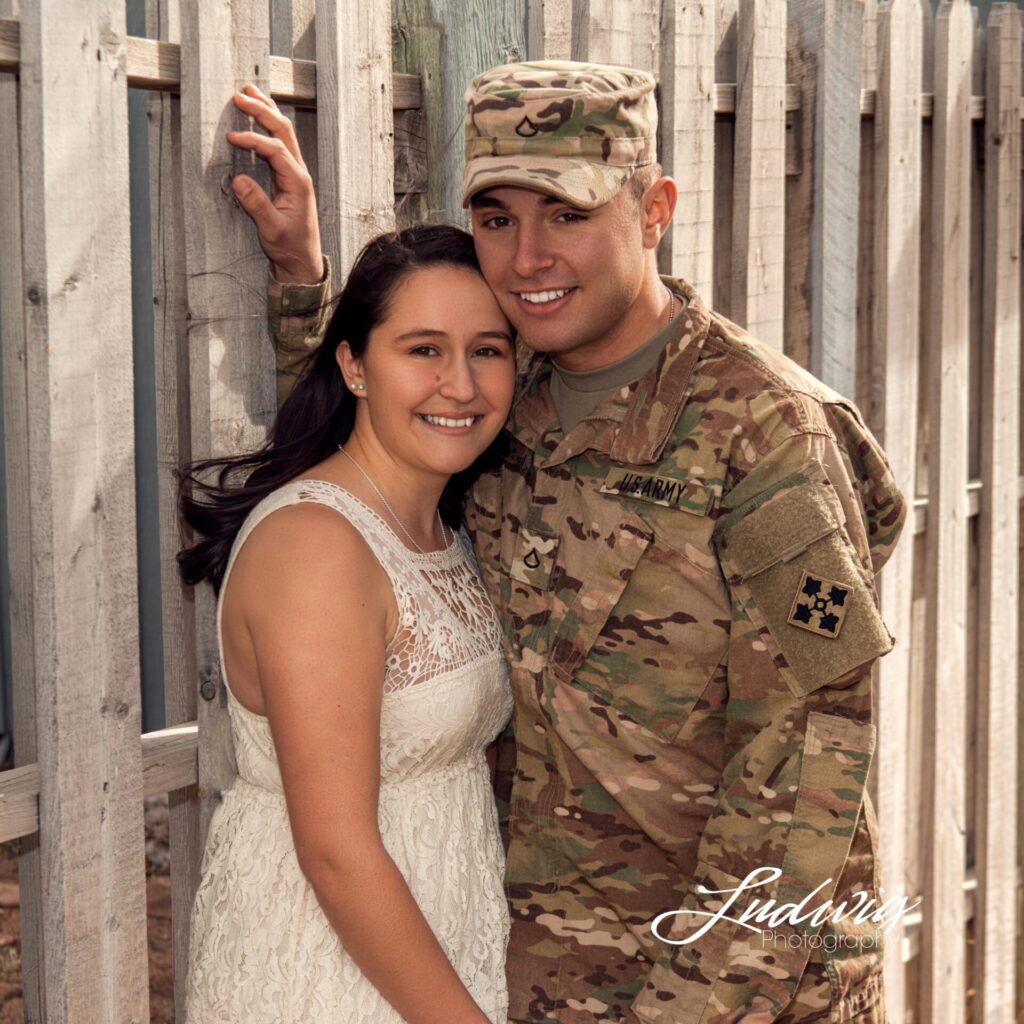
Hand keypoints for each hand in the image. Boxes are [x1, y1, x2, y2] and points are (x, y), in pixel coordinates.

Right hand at [227, 84, 324, 283]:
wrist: (303, 260)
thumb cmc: (290, 247)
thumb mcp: (271, 230)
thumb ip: (257, 205)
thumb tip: (238, 181)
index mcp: (298, 183)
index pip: (276, 150)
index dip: (253, 140)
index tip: (231, 137)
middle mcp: (300, 173)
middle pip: (284, 131)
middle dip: (262, 111)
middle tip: (240, 94)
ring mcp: (296, 173)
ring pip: (284, 133)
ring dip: (267, 111)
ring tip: (249, 92)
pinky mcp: (289, 176)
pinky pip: (279, 143)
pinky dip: (267, 126)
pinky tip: (256, 115)